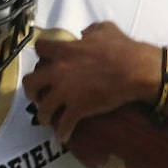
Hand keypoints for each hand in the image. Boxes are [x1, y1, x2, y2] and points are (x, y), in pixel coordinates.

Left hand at [24, 22, 157, 142]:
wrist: (136, 70)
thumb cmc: (124, 48)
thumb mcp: (105, 29)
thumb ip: (90, 30)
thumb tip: (83, 33)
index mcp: (64, 50)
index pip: (40, 48)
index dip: (41, 56)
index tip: (44, 62)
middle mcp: (59, 71)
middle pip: (30, 82)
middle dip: (31, 90)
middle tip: (38, 94)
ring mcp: (66, 91)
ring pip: (42, 108)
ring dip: (43, 115)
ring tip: (47, 119)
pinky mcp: (77, 108)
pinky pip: (63, 125)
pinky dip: (62, 133)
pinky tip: (63, 137)